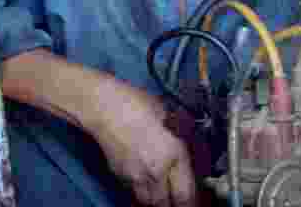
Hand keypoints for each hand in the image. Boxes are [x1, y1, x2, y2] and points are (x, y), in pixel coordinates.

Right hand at [86, 76, 195, 206]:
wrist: (104, 107)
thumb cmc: (136, 103)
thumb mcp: (168, 115)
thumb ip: (180, 135)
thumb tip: (190, 145)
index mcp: (173, 154)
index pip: (186, 193)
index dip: (193, 200)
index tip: (197, 199)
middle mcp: (155, 171)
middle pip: (167, 203)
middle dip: (176, 203)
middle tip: (182, 198)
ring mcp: (135, 176)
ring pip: (149, 202)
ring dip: (159, 201)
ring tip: (165, 194)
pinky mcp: (120, 175)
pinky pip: (135, 192)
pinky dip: (144, 192)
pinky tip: (148, 183)